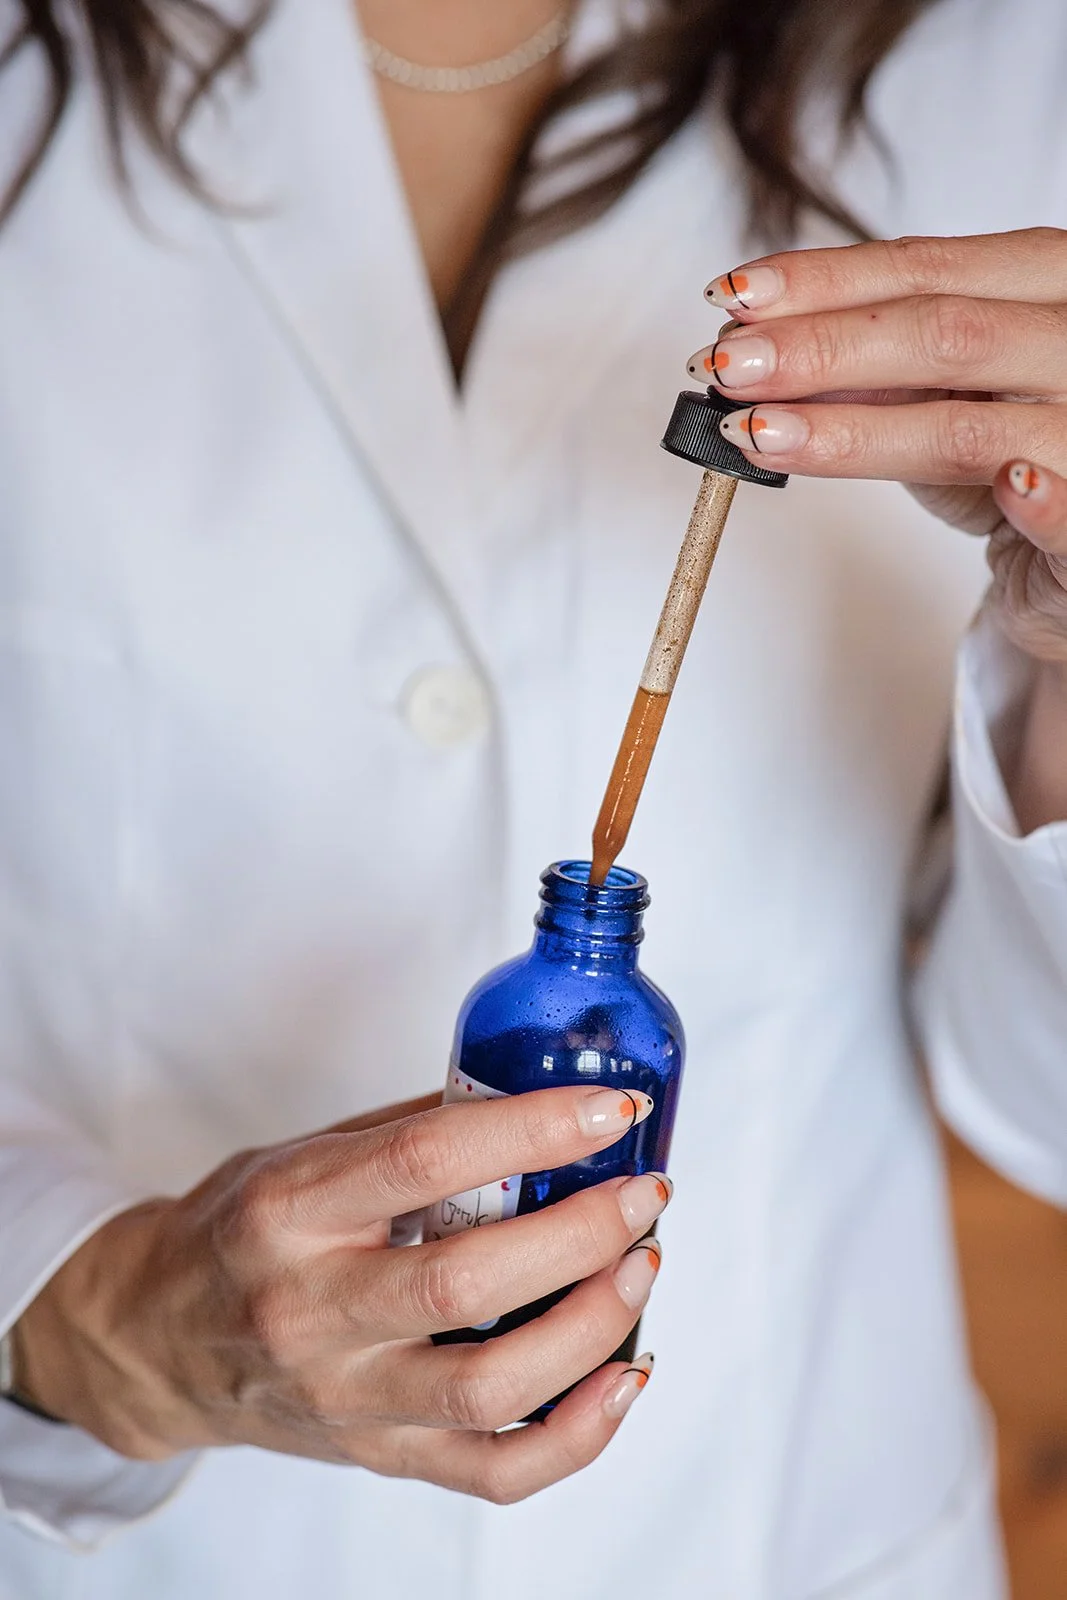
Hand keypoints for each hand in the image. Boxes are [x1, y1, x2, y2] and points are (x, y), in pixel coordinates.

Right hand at [14, 1088, 666, 1503]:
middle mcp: (311, 1309)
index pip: (424, 1161)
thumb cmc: (242, 1230)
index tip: (609, 1110)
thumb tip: (538, 1101)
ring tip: (639, 1268)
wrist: (157, 1339)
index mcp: (291, 1211)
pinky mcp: (376, 1456)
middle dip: (580, 1234)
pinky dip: (578, 1435)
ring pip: (488, 1390)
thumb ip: (411, 1132)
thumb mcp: (302, 1152)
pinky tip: (622, 1376)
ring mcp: (344, 1397)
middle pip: (465, 1286)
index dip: (531, 1131)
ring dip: (590, 1327)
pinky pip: (492, 1472)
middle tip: (642, 1193)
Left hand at [688, 228, 1066, 665]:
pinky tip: (1009, 486)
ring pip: (972, 426)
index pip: (927, 269)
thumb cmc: (1009, 457)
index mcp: (1048, 284)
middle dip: (820, 349)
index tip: (731, 298)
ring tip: (758, 434)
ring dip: (856, 431)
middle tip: (724, 368)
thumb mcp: (935, 396)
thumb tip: (756, 351)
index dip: (823, 281)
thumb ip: (868, 371)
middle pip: (946, 332)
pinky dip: (1042, 495)